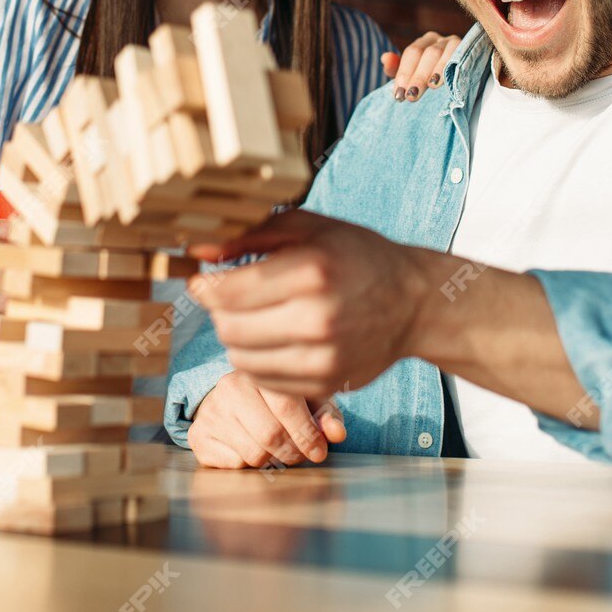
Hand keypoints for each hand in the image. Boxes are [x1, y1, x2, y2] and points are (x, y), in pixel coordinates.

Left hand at [187, 210, 430, 400]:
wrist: (414, 303)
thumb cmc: (358, 256)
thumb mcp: (309, 228)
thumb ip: (250, 235)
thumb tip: (197, 249)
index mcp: (312, 270)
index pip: (228, 291)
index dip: (204, 286)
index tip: (201, 280)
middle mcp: (317, 318)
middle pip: (229, 327)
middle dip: (218, 312)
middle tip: (228, 298)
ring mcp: (323, 357)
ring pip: (240, 358)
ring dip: (235, 337)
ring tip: (251, 318)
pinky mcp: (326, 383)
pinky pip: (264, 380)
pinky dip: (256, 360)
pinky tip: (271, 339)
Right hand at [187, 369, 346, 468]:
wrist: (228, 403)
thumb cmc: (274, 403)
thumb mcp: (305, 401)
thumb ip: (325, 416)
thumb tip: (337, 434)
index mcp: (261, 372)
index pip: (287, 406)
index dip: (307, 434)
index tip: (319, 452)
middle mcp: (231, 386)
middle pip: (271, 434)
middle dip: (292, 453)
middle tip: (299, 456)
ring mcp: (212, 410)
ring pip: (254, 452)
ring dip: (271, 461)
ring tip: (274, 451)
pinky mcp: (199, 435)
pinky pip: (234, 463)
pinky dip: (248, 465)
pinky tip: (249, 450)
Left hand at [382, 32, 460, 101]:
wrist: (461, 83)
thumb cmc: (431, 80)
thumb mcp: (412, 76)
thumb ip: (397, 69)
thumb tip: (385, 58)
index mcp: (424, 42)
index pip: (412, 52)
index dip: (404, 73)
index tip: (398, 94)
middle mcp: (439, 40)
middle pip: (427, 53)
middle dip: (418, 76)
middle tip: (411, 96)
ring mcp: (455, 43)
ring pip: (443, 53)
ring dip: (436, 70)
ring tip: (431, 86)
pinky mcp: (469, 51)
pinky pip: (460, 56)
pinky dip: (453, 67)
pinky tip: (450, 80)